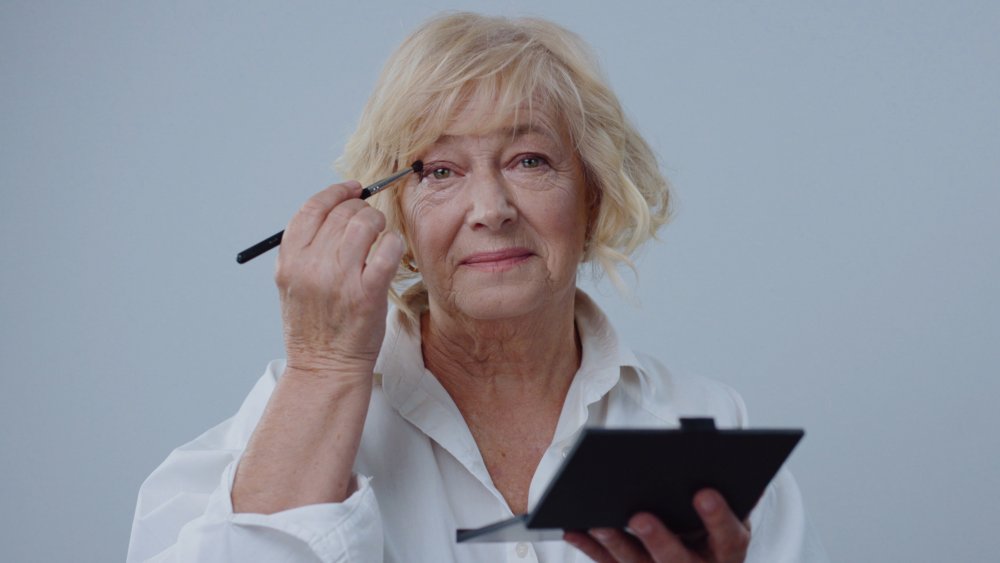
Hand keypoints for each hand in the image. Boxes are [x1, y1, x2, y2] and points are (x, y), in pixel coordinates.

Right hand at [275, 181, 403, 377]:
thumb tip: (334, 212)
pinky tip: (391, 248)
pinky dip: (392, 242)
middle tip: (370, 219)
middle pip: (341, 213)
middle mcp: (310, 266)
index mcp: (289, 261)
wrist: (324, 368)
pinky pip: (386, 249)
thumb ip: (306, 250)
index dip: (336, 192)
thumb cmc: (313, 327)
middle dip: (360, 208)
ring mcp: (339, 279)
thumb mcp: (293, 285)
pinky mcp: (366, 294)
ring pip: (365, 224)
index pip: (312, 208)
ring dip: (378, 222)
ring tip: (380, 234)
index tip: (352, 189)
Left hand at [564, 489, 749, 562]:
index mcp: (728, 548)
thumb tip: (695, 446)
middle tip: (640, 517)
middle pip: (678, 559)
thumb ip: (716, 480)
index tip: (703, 492)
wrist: (702, 552)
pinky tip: (573, 529)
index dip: (718, 517)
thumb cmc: (709, 515)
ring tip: (599, 522)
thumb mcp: (727, 502)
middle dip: (658, 539)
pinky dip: (591, 548)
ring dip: (617, 545)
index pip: (730, 537)